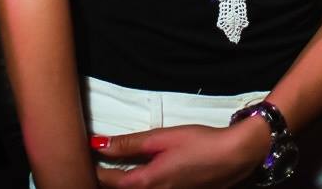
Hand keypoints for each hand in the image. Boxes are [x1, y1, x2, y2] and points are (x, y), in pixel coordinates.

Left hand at [93, 119, 269, 188]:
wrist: (236, 156)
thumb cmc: (200, 143)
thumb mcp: (161, 138)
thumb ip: (130, 143)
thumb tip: (100, 144)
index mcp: (148, 182)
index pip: (110, 182)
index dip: (95, 171)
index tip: (85, 157)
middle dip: (106, 182)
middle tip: (94, 166)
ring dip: (123, 185)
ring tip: (113, 171)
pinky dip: (141, 186)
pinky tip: (141, 176)